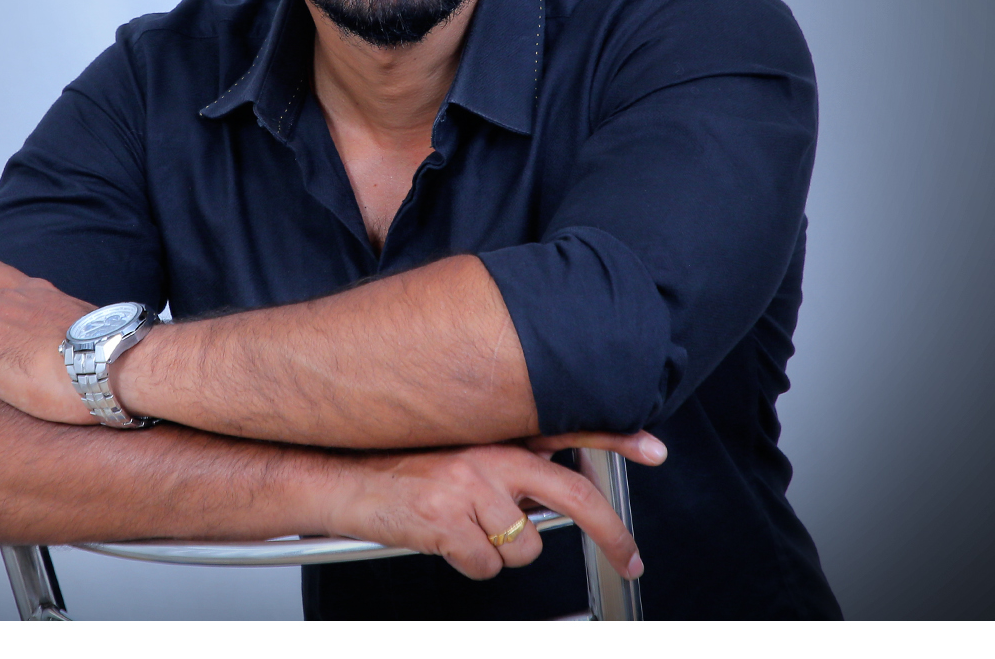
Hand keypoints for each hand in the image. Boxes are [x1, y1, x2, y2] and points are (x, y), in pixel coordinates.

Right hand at [318, 433, 665, 581]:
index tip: (654, 449)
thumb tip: (545, 494)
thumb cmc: (398, 467)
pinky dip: (468, 564)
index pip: (566, 428)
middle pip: (571, 496)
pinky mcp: (447, 521)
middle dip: (612, 533)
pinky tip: (443, 541)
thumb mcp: (458, 449)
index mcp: (495, 434)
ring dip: (501, 552)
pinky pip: (486, 566)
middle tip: (630, 561)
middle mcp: (488, 454)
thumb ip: (504, 462)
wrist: (339, 477)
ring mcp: (468, 487)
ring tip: (465, 530)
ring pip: (525, 546)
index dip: (616, 437)